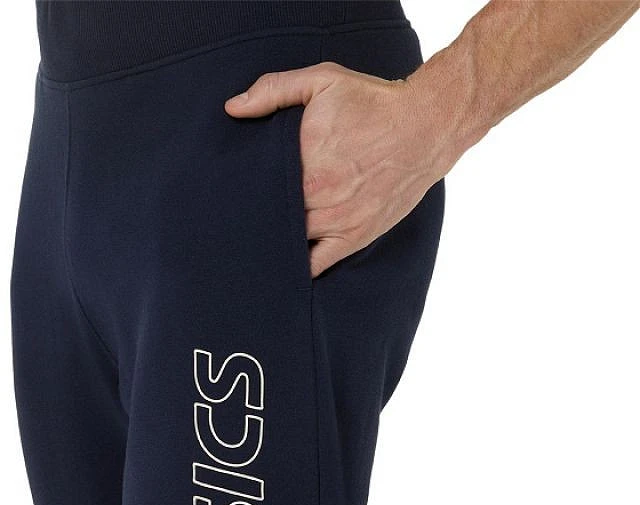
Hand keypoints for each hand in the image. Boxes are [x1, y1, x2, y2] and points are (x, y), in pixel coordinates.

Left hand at [225, 62, 451, 277]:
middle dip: (254, 219)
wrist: (427, 125)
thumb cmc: (373, 103)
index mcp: (304, 161)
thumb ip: (274, 91)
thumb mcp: (323, 81)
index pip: (258, 187)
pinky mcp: (355, 236)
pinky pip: (318, 264)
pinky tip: (284, 267)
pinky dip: (299, 269)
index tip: (230, 193)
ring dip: (273, 242)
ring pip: (290, 242)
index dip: (242, 192)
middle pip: (272, 217)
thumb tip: (233, 108)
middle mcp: (319, 196)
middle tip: (234, 222)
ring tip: (254, 244)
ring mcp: (338, 220)